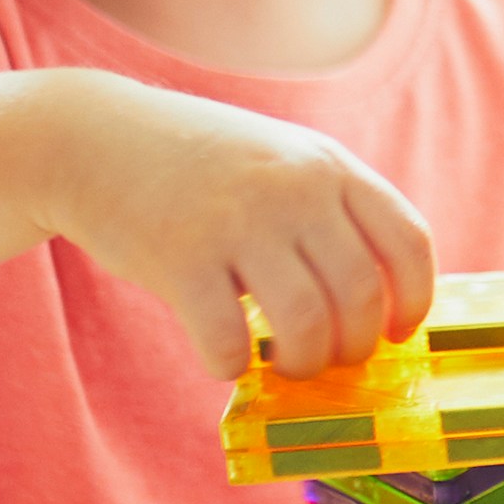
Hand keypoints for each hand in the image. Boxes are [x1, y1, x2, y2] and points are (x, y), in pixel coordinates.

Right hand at [40, 79, 433, 382]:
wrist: (91, 138)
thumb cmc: (200, 168)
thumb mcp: (282, 161)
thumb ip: (331, 214)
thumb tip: (375, 310)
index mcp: (329, 166)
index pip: (408, 241)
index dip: (412, 300)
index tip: (395, 333)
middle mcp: (293, 189)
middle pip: (360, 295)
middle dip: (352, 346)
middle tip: (327, 359)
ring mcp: (237, 220)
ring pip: (306, 324)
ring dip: (302, 363)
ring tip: (284, 365)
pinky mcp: (180, 257)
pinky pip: (228, 339)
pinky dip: (232, 364)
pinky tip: (224, 357)